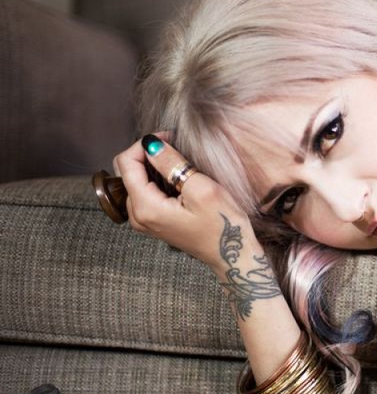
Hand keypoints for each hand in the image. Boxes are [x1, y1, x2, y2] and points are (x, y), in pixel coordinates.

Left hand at [113, 132, 258, 272]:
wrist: (233, 255)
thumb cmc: (222, 225)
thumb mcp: (202, 189)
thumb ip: (172, 164)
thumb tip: (151, 143)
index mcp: (145, 208)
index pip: (126, 163)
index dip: (146, 144)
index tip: (170, 138)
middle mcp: (137, 216)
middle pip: (128, 171)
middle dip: (149, 154)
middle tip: (177, 148)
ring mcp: (144, 221)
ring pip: (136, 181)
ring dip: (154, 166)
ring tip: (181, 164)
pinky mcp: (153, 222)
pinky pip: (145, 193)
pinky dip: (157, 180)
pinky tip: (179, 180)